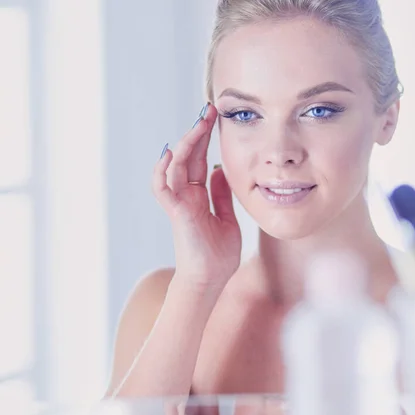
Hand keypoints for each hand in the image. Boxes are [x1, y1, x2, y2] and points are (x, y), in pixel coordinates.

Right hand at [152, 104, 241, 286]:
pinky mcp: (177, 213)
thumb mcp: (227, 218)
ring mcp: (180, 203)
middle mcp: (187, 196)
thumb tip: (222, 171)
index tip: (216, 119)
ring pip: (177, 167)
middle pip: (189, 158)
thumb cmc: (218, 255)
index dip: (206, 140)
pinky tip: (172, 153)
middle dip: (198, 133)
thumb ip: (222, 196)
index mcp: (200, 196)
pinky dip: (164, 171)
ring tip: (198, 123)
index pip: (202, 161)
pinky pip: (164, 189)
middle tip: (209, 110)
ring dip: (186, 144)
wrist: (211, 281)